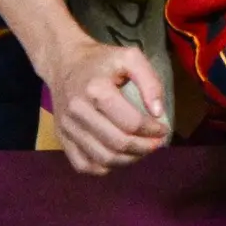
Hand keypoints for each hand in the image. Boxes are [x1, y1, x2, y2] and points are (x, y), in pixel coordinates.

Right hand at [41, 39, 168, 171]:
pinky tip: (119, 157)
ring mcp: (67, 128)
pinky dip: (105, 167)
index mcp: (97, 90)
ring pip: (101, 159)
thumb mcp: (131, 57)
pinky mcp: (61, 138)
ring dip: (128, 160)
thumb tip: (158, 113)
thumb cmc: (102, 60)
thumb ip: (150, 82)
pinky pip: (83, 165)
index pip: (131, 122)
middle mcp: (78, 112)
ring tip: (142, 151)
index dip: (152, 131)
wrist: (64, 64)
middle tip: (157, 144)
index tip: (164, 129)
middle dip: (144, 148)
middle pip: (117, 143)